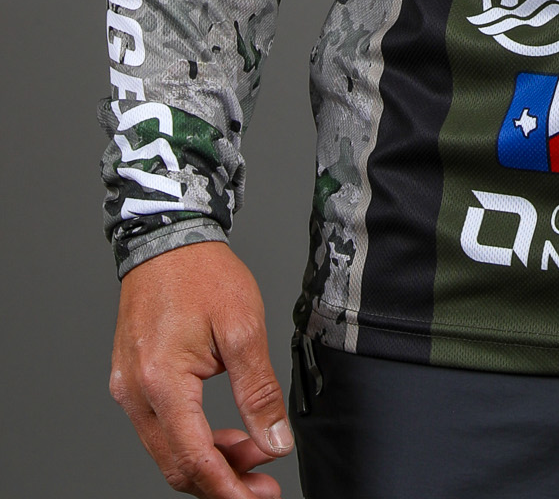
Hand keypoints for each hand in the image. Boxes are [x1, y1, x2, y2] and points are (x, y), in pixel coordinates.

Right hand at [110, 240, 293, 496]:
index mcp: (161, 380)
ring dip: (210, 462)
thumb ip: (258, 390)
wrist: (167, 240)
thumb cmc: (202, 273)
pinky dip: (193, 440)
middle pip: (176, 464)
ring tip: (252, 455)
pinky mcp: (132, 383)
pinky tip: (223, 435)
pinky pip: (160, 430)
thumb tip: (275, 441)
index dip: (228, 487)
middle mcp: (135, 392)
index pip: (193, 457)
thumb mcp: (244, 326)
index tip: (258, 497)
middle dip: (222, 481)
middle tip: (263, 484)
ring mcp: (128, 390)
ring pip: (167, 451)